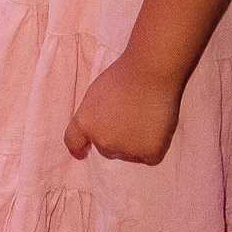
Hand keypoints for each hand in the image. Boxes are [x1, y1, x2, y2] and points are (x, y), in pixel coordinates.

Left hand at [64, 52, 183, 164]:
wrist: (148, 74)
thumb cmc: (123, 75)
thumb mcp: (95, 95)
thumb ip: (94, 115)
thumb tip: (102, 129)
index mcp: (84, 122)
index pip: (74, 142)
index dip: (79, 148)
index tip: (83, 153)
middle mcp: (101, 140)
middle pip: (106, 148)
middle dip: (115, 140)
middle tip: (130, 120)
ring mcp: (125, 149)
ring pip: (129, 154)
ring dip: (135, 144)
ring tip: (145, 119)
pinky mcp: (148, 153)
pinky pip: (149, 158)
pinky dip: (154, 147)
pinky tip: (157, 129)